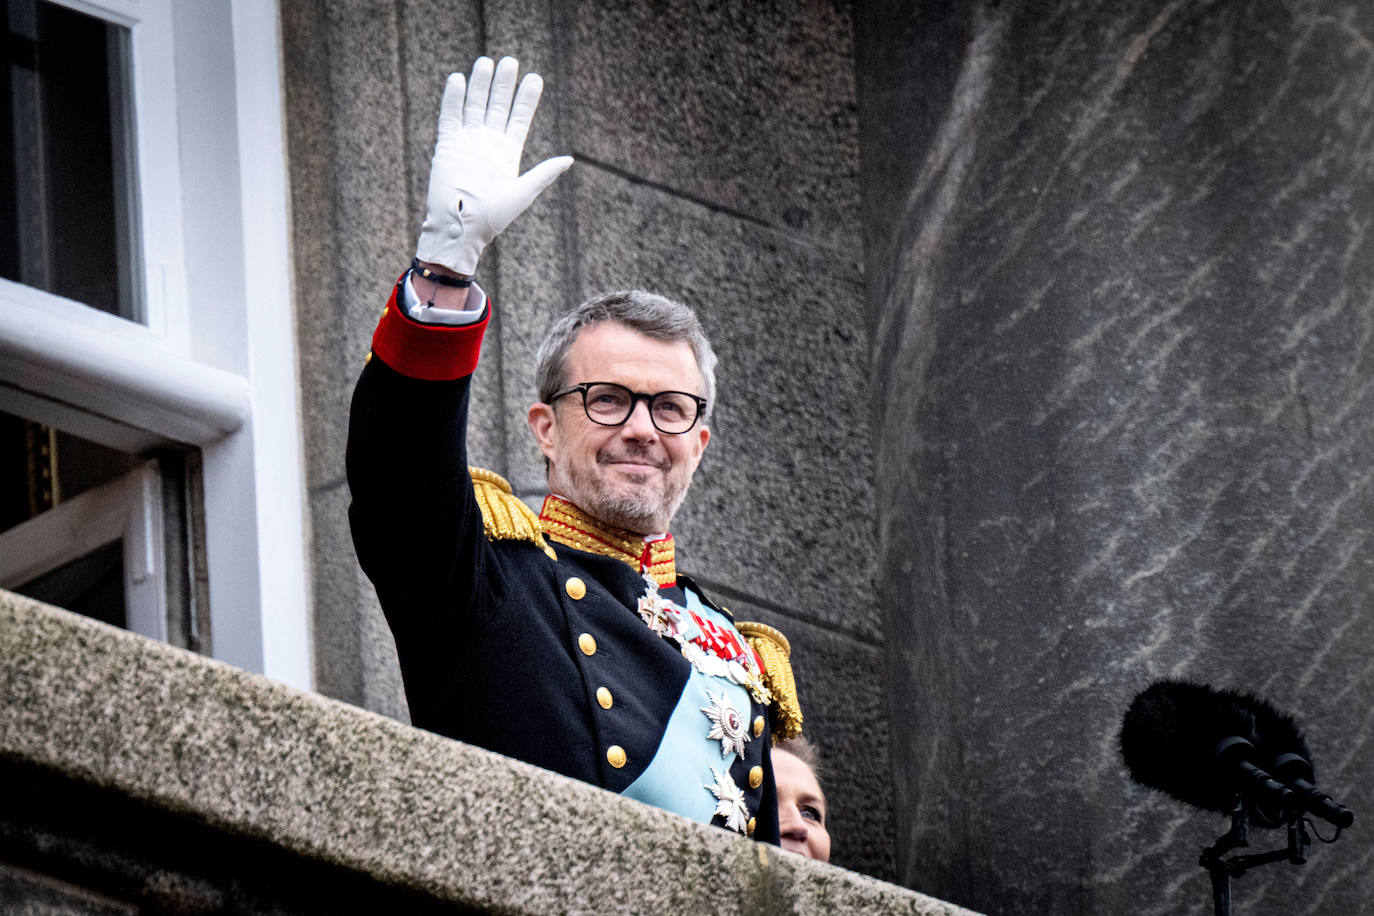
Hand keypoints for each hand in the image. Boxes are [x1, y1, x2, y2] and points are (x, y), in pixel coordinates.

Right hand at [415, 56, 572, 274]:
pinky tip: (458, 80)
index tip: (534, 78)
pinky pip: (450, 116)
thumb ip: (544, 174)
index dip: (526, 99)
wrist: (462, 228)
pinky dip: (453, 98)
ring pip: (474, 105)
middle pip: (497, 106)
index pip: (518, 118)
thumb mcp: (523, 193)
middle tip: (510, 61)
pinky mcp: (447, 145)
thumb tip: (569, 159)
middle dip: (503, 84)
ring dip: (480, 85)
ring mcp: (467, 142)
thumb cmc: (494, 218)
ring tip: (487, 62)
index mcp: (508, 153)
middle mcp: (487, 143)